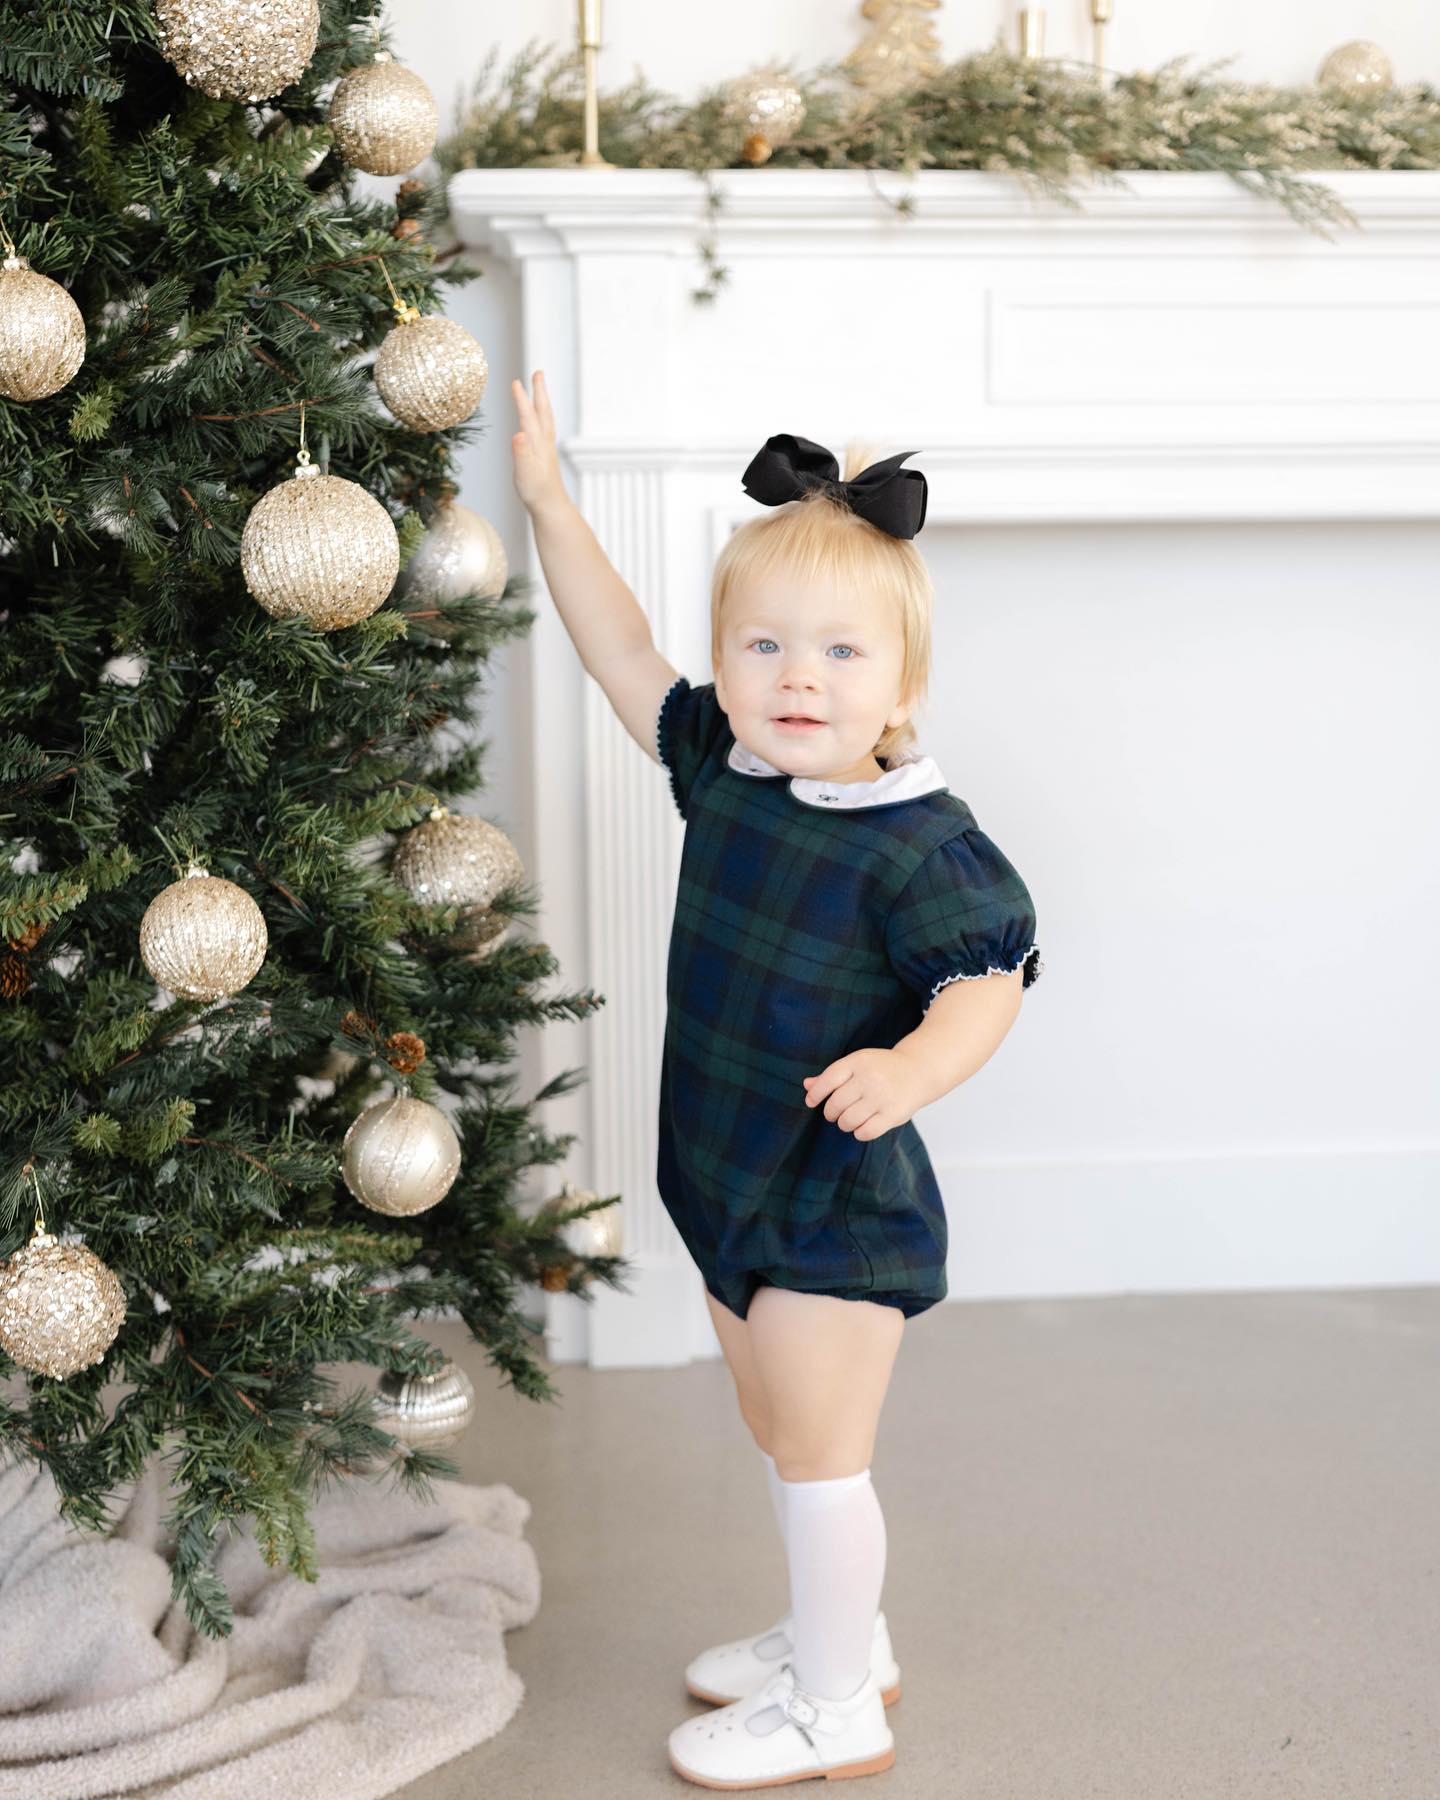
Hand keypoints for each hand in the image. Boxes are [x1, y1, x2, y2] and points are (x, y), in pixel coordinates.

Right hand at [510, 369, 567, 514]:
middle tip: (538, 373)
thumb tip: (519, 434)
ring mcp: (546, 448)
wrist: (551, 507)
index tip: (516, 382)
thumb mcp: (524, 472)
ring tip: (539, 389)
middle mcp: (544, 442)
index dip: (521, 400)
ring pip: (546, 419)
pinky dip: (541, 418)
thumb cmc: (536, 492)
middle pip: (543, 411)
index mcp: (537, 443)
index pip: (528, 416)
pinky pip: (544, 429)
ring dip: (542, 402)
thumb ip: (521, 452)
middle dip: (539, 391)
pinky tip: (537, 420)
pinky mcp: (546, 456)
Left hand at [802, 1047, 930, 1141]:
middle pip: (836, 1104)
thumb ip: (832, 1076)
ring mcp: (882, 1097)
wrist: (919, 1071)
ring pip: (848, 1120)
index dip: (816, 1094)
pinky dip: (859, 1132)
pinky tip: (862, 1126)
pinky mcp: (893, 1114)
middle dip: (831, 1113)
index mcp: (859, 1061)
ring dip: (844, 1124)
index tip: (811, 1102)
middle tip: (836, 1113)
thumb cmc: (882, 1069)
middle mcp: (870, 1078)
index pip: (828, 1080)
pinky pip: (865, 1132)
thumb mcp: (857, 1064)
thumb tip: (807, 1085)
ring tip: (850, 1119)